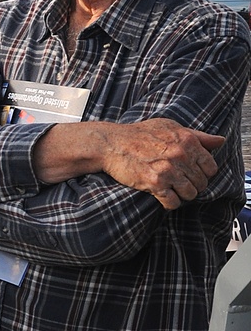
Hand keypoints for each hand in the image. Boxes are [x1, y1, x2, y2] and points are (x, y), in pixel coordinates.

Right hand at [101, 118, 224, 209]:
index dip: (203, 173)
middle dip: (192, 185)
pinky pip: (172, 202)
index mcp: (187, 141)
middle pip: (201, 183)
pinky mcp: (154, 183)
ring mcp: (168, 170)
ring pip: (189, 194)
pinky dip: (169, 203)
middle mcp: (180, 155)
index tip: (192, 174)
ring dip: (181, 195)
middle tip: (179, 183)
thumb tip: (220, 141)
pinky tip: (162, 196)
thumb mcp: (170, 127)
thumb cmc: (140, 134)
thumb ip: (197, 135)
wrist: (111, 144)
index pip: (211, 167)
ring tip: (171, 190)